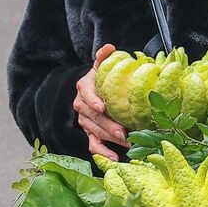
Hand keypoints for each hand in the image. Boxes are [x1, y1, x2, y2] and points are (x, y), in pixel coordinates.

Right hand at [74, 44, 129, 160]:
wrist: (98, 90)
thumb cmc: (105, 78)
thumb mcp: (104, 67)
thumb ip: (104, 58)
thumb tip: (108, 48)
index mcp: (85, 87)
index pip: (86, 93)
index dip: (93, 100)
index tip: (102, 106)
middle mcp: (81, 105)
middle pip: (92, 116)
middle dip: (108, 125)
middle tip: (123, 132)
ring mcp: (85, 121)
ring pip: (94, 131)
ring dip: (109, 139)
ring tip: (126, 144)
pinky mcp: (90, 133)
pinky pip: (93, 144)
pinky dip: (103, 152)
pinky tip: (115, 159)